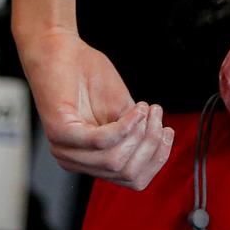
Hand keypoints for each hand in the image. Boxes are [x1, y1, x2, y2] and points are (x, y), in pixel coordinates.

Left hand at [18, 29, 172, 189]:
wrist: (60, 49)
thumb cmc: (89, 77)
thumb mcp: (121, 112)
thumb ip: (135, 135)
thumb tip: (158, 150)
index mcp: (90, 161)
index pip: (132, 179)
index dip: (156, 159)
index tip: (168, 133)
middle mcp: (76, 161)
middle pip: (127, 174)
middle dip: (151, 146)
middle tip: (157, 118)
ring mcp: (65, 150)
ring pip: (115, 162)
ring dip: (140, 134)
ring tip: (146, 110)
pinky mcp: (60, 133)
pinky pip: (101, 141)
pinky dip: (125, 125)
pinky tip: (135, 109)